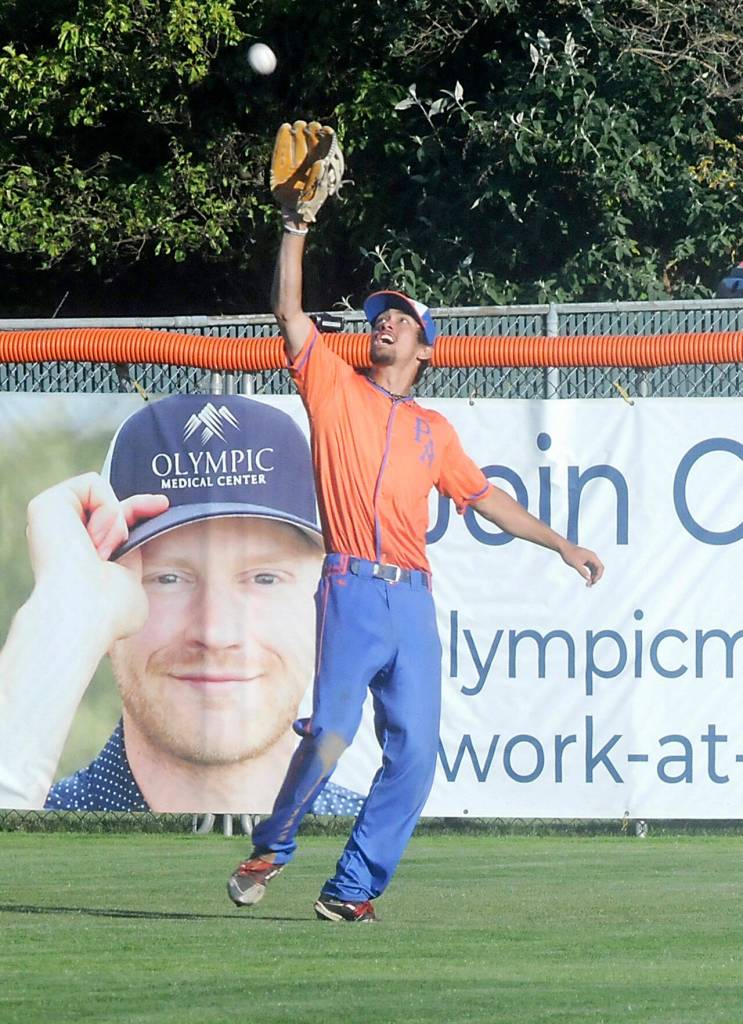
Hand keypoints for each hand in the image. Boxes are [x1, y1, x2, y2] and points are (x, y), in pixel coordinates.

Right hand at [26, 473, 168, 641]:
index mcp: (77, 554)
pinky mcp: (45, 504)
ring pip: (101, 492)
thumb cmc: (109, 612)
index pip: (112, 520)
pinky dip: (106, 508)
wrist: (86, 613)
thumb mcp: (129, 580)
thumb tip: (134, 547)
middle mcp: (61, 534)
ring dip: (115, 521)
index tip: (162, 504)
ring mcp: (51, 519)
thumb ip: (129, 560)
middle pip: (108, 502)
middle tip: (130, 539)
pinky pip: (92, 483)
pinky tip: (95, 538)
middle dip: (133, 509)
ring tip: (102, 552)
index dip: (139, 509)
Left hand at [560, 543, 603, 586]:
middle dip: (596, 577)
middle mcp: (592, 557)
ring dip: (593, 577)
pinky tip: (587, 580)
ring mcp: (590, 559)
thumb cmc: (569, 554)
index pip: (600, 567)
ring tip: (588, 584)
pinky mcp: (586, 561)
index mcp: (592, 556)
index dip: (598, 575)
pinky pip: (591, 568)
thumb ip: (582, 571)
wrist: (564, 548)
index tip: (593, 581)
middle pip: (599, 569)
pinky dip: (590, 574)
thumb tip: (588, 579)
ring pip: (595, 569)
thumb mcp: (575, 564)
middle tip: (590, 584)